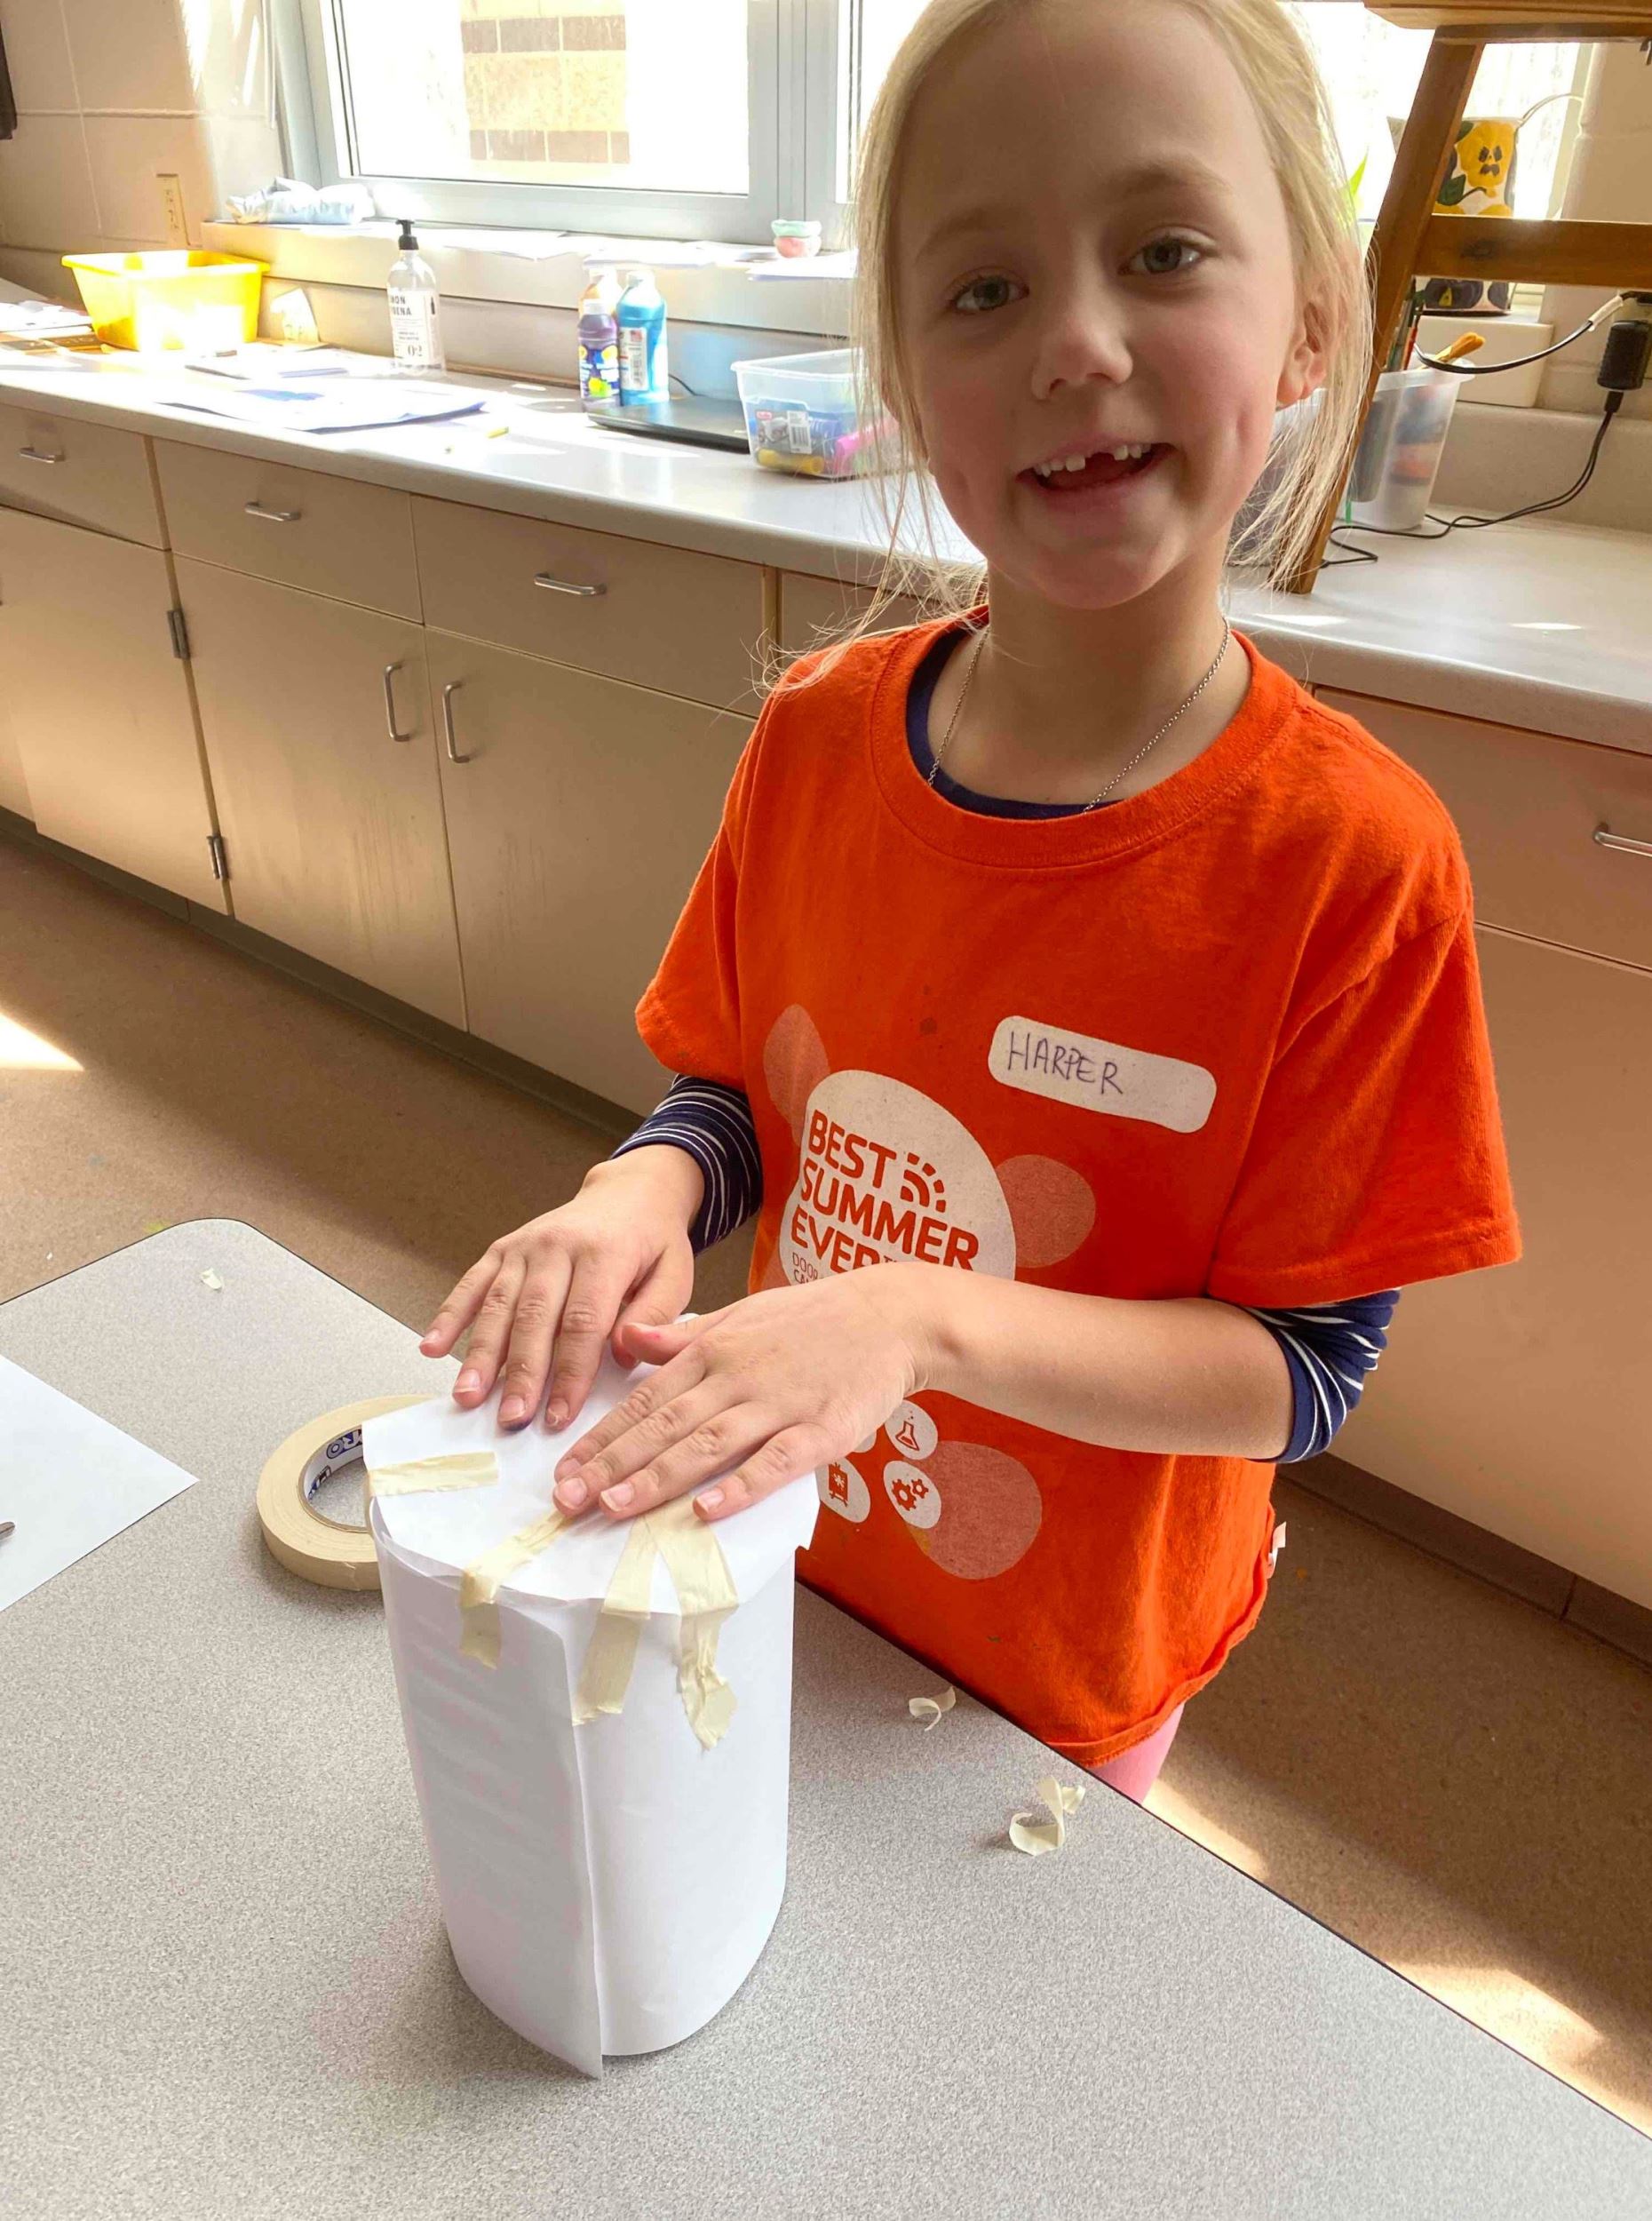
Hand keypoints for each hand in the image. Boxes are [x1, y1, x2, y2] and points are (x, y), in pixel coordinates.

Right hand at [417, 1151, 703, 1432]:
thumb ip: (653, 1315)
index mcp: (605, 1254)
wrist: (628, 1192)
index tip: (559, 1416)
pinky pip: (472, 1283)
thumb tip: (618, 1355)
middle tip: (511, 1418)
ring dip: (481, 1354)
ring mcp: (525, 1245)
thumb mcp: (675, 1274)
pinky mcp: (503, 1248)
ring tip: (467, 1396)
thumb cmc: (653, 1243)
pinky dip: (450, 1316)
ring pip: (498, 1304)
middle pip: (534, 1318)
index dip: (570, 1374)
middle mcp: (558, 1246)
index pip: (583, 1323)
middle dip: (521, 1373)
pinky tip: (432, 1348)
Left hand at [550, 1263, 933, 1524]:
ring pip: (707, 1444)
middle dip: (611, 1465)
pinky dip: (740, 1485)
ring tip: (613, 1507)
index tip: (563, 1470)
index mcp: (712, 1350)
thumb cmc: (813, 1319)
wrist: (890, 1315)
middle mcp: (735, 1376)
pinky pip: (775, 1461)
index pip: (645, 1399)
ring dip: (657, 1477)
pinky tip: (708, 1509)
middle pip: (663, 1426)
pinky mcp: (821, 1429)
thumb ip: (681, 1335)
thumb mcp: (740, 1314)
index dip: (602, 1437)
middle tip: (567, 1501)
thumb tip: (625, 1337)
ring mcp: (777, 1403)